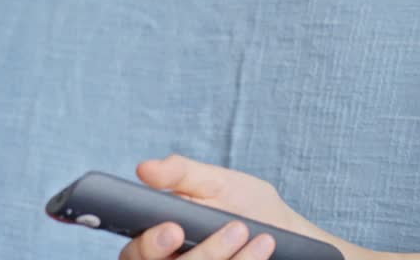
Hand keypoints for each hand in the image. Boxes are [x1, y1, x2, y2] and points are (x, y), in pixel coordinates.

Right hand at [116, 154, 309, 259]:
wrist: (284, 231)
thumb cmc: (244, 205)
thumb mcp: (217, 182)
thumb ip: (181, 174)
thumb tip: (144, 168)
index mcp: (158, 242)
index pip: (135, 254)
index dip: (149, 246)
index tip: (175, 230)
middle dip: (204, 254)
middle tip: (236, 229)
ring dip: (225, 256)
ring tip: (255, 233)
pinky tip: (264, 248)